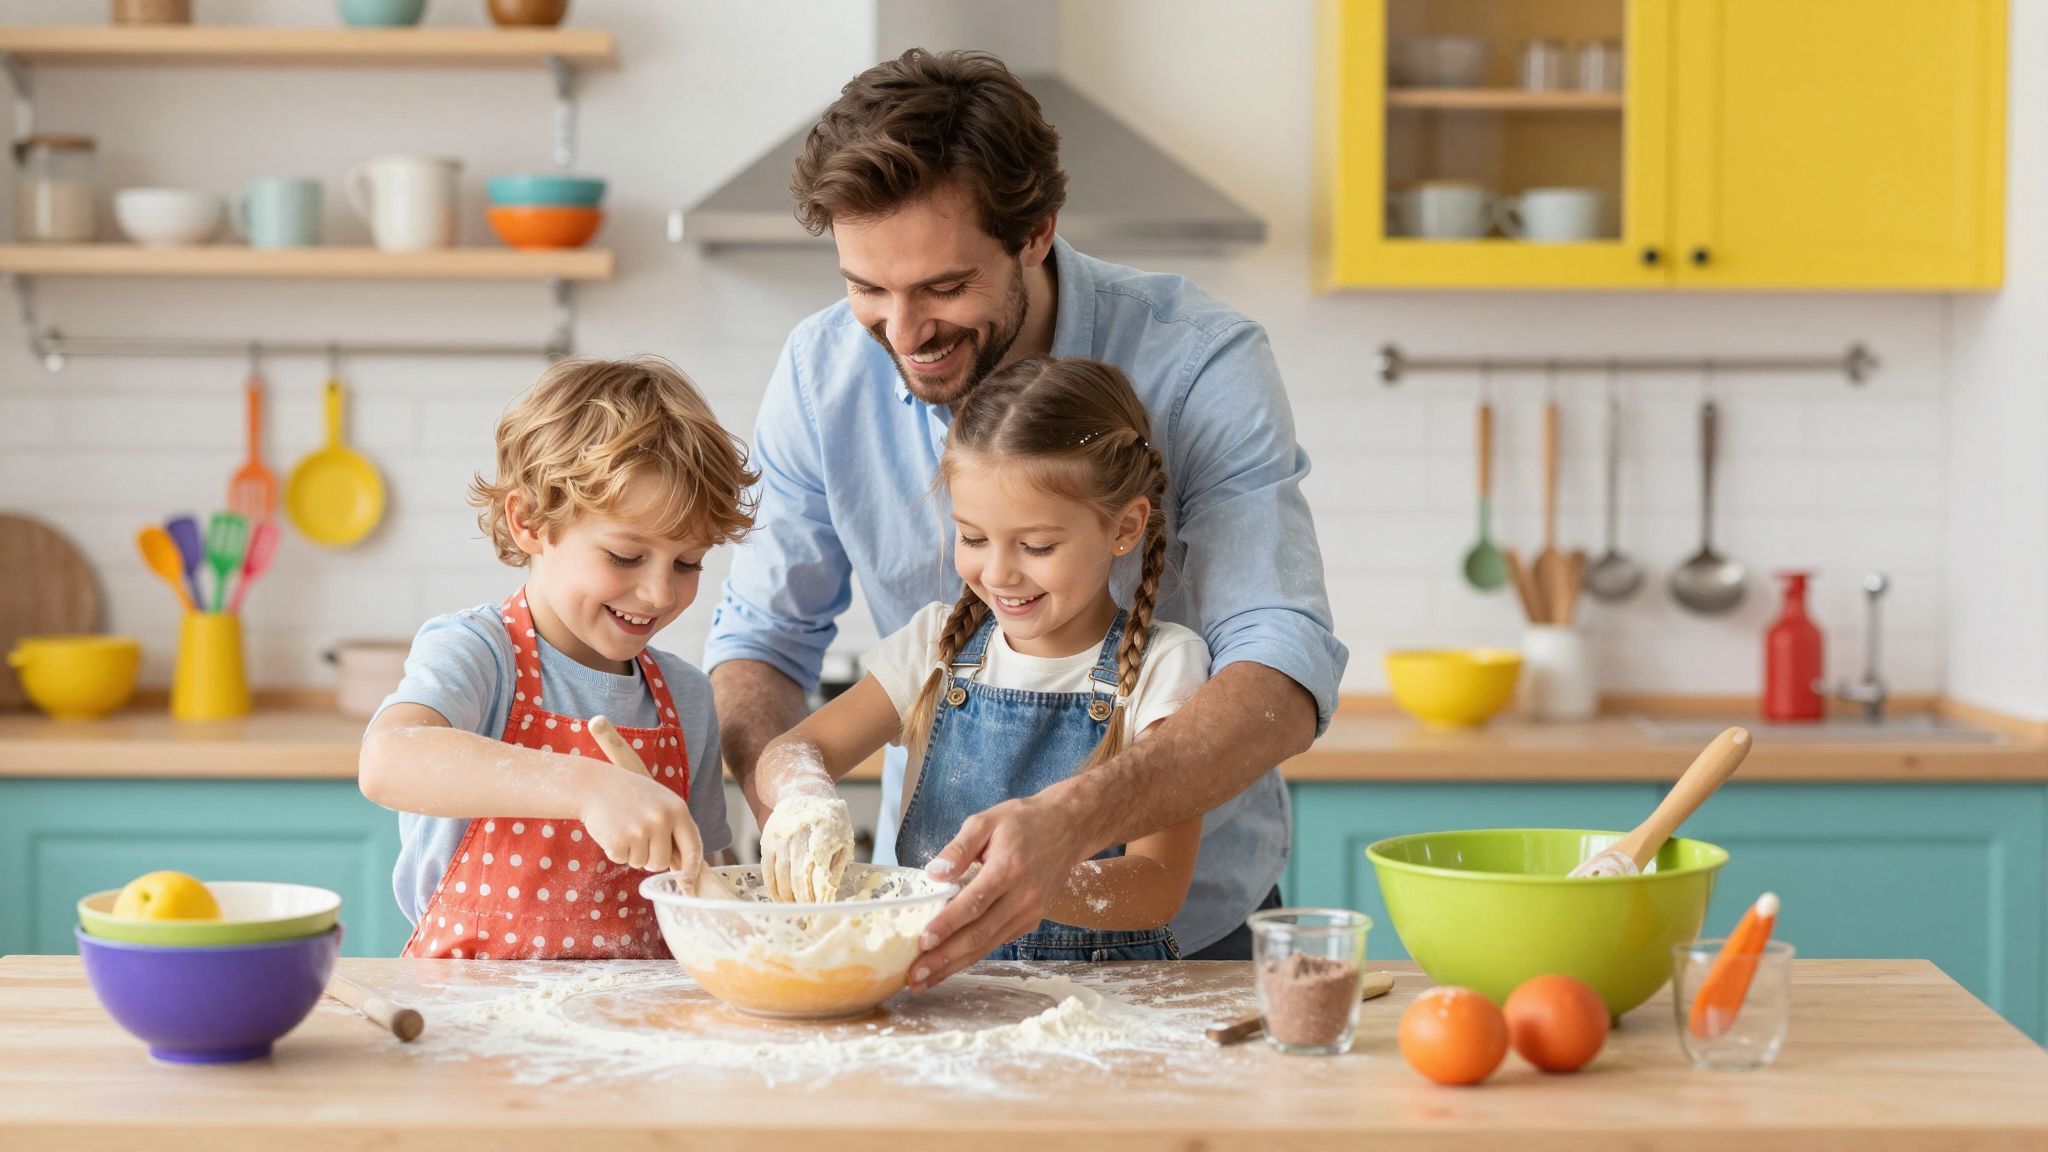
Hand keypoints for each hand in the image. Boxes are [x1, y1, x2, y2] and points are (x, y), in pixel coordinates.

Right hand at [584, 715, 702, 884]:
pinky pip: (623, 860)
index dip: (691, 869)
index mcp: (678, 809)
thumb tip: (682, 866)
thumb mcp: (661, 803)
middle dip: (650, 858)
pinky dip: (616, 851)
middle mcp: (662, 820)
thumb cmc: (631, 796)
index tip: (688, 884)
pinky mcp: (619, 841)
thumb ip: (675, 829)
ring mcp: (640, 830)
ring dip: (632, 853)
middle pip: (662, 862)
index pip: (692, 846)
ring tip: (625, 828)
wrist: (595, 786)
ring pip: (642, 863)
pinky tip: (613, 830)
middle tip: (638, 836)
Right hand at [760, 794, 853, 902]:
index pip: (817, 871)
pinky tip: (781, 900)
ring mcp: (780, 839)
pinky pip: (767, 871)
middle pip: (797, 877)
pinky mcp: (767, 842)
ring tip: (796, 911)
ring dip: (787, 898)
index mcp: (822, 833)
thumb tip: (829, 894)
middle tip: (808, 917)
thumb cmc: (830, 820)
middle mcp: (798, 835)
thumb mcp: (843, 838)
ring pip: (780, 876)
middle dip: (802, 901)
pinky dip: (773, 889)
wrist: (804, 793)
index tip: (821, 910)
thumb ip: (836, 865)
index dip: (817, 894)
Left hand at [907, 794, 1088, 992]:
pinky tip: (948, 964)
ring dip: (954, 965)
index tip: (922, 941)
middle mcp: (1022, 897)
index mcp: (1008, 869)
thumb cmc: (1023, 821)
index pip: (974, 903)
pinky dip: (972, 955)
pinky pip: (997, 942)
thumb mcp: (987, 820)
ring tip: (924, 981)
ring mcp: (1029, 912)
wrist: (1068, 828)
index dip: (947, 924)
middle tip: (914, 977)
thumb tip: (934, 873)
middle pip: (979, 935)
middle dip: (944, 959)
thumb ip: (959, 847)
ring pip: (988, 945)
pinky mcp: (1031, 921)